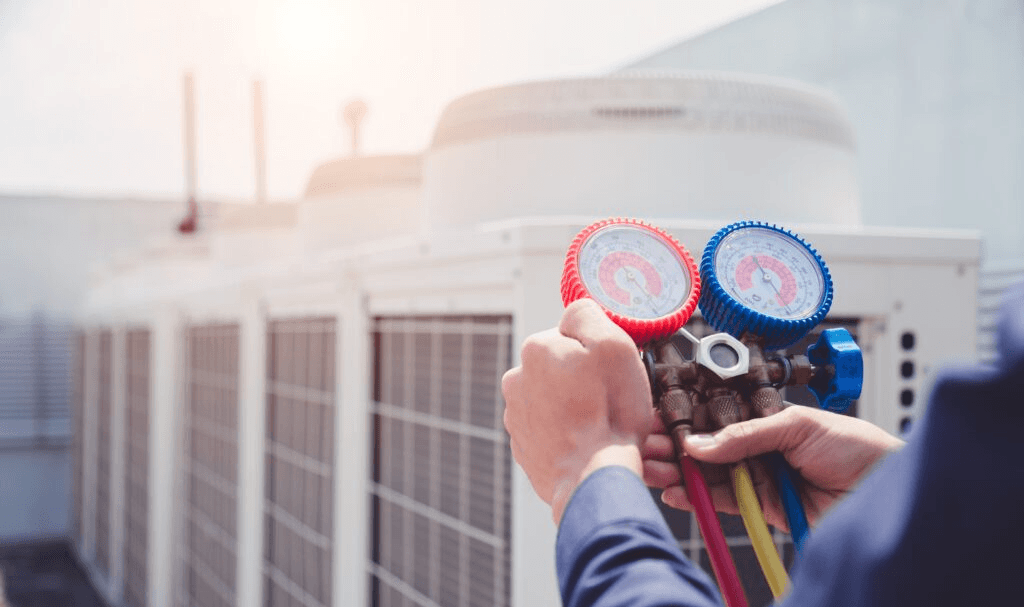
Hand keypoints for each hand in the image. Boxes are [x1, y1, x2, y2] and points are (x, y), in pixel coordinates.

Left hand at [502, 299, 653, 523]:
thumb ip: (588, 315)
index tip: (611, 372)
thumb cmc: (609, 415)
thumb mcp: (614, 345)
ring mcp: (517, 416)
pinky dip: (568, 433)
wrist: (593, 479)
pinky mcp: (524, 447)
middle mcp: (517, 379)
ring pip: (557, 399)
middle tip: (611, 399)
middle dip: (584, 380)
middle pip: (562, 367)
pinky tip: (588, 443)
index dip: (598, 352)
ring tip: (601, 425)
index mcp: (536, 349)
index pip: (572, 335)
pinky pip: (552, 429)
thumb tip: (575, 313)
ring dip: (576, 406)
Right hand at [642, 405, 903, 528]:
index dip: (685, 419)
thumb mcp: (799, 425)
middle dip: (673, 446)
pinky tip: (676, 492)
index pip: (716, 418)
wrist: (887, 488)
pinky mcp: (764, 508)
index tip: (657, 419)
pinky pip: (724, 502)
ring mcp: (759, 478)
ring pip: (708, 475)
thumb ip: (747, 435)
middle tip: (644, 445)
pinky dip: (698, 498)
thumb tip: (701, 443)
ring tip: (651, 469)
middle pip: (706, 448)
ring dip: (678, 472)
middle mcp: (759, 448)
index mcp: (765, 420)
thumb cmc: (858, 447)